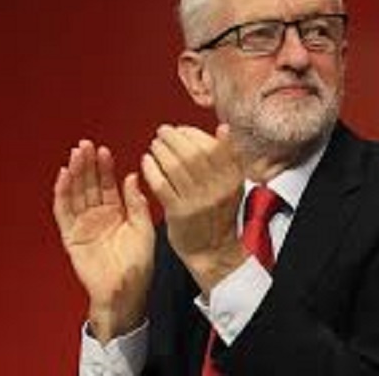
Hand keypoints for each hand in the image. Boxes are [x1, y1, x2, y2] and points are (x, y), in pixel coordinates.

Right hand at [52, 140, 154, 342]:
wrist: (125, 292)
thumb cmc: (138, 265)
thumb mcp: (144, 230)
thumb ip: (137, 204)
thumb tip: (132, 176)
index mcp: (116, 213)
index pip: (108, 185)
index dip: (105, 168)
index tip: (104, 150)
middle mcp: (98, 216)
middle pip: (90, 185)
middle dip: (87, 165)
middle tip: (85, 145)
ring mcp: (83, 225)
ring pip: (76, 194)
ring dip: (75, 174)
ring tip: (76, 155)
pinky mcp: (71, 236)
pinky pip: (64, 212)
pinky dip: (62, 194)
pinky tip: (64, 177)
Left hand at [141, 124, 246, 294]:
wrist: (213, 250)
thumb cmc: (218, 213)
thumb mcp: (232, 184)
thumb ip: (230, 157)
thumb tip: (223, 128)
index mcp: (232, 178)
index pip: (211, 145)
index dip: (192, 133)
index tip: (181, 130)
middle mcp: (217, 188)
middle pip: (192, 153)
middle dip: (173, 137)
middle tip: (162, 132)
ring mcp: (198, 201)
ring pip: (175, 166)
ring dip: (160, 150)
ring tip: (154, 145)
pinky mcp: (179, 213)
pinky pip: (161, 184)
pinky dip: (151, 169)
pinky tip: (146, 161)